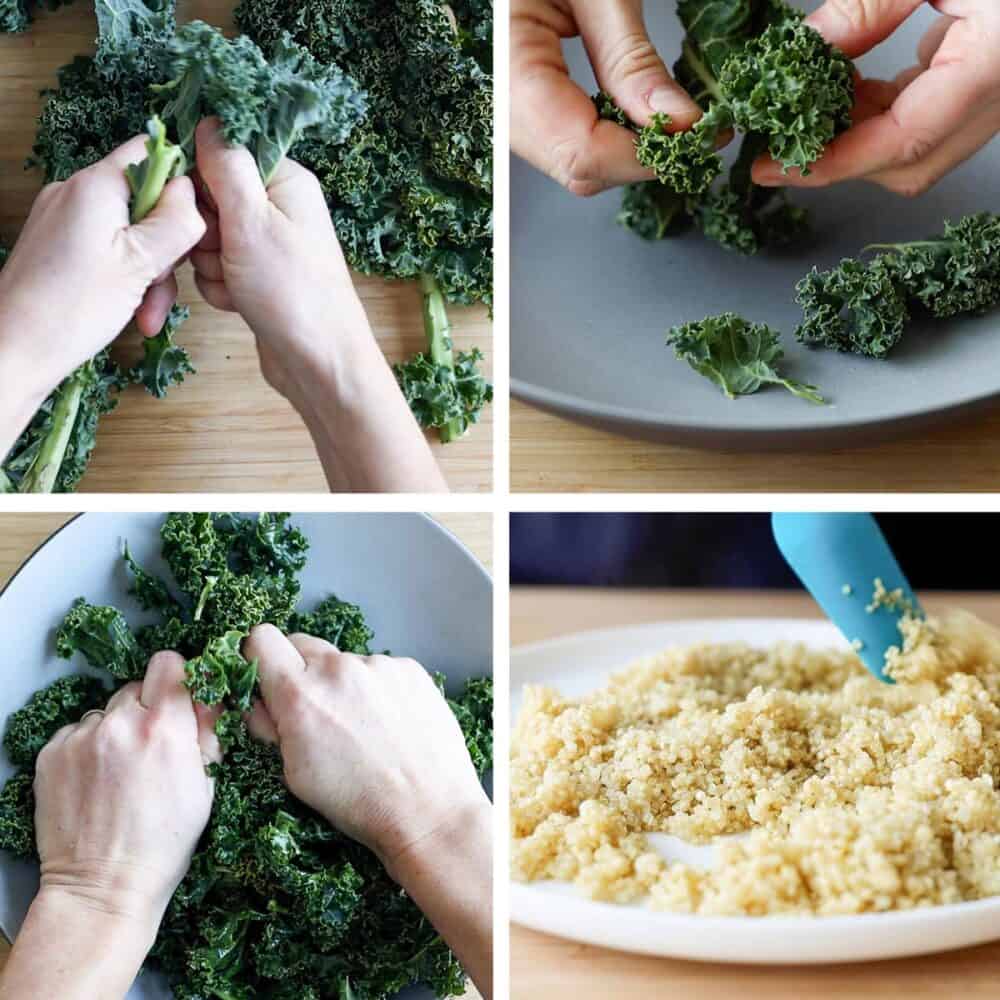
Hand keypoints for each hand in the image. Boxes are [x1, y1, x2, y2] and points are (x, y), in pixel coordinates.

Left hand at [0, 137, 203, 410]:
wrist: (14, 350)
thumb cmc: (74, 308)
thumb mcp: (143, 264)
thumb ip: (177, 221)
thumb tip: (193, 191)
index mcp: (96, 185)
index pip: (151, 151)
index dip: (182, 183)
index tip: (195, 226)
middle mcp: (75, 191)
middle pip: (144, 200)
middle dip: (166, 245)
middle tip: (166, 286)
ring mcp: (64, 218)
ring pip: (130, 231)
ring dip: (150, 272)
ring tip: (148, 314)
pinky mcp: (59, 245)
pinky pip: (108, 249)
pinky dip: (127, 278)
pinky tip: (133, 312)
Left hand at [33, 652, 220, 929]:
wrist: (102, 888)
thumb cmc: (163, 844)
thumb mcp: (205, 786)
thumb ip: (207, 733)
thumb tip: (209, 698)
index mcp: (164, 729)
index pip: (170, 664)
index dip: (177, 679)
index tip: (179, 699)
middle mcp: (119, 724)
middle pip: (137, 688)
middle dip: (147, 711)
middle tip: (152, 747)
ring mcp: (80, 739)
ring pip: (105, 712)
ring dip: (116, 730)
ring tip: (119, 772)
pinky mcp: (51, 754)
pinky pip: (77, 732)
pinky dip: (88, 749)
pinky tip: (96, 781)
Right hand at [190, 117, 381, 406]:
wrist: (317, 362)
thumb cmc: (292, 290)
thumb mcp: (252, 219)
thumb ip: (226, 165)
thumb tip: (210, 121)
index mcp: (286, 181)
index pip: (223, 155)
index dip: (202, 182)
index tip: (205, 208)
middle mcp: (280, 209)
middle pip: (210, 200)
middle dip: (204, 231)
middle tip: (226, 251)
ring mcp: (269, 246)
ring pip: (209, 240)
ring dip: (211, 265)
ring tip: (239, 283)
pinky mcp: (259, 279)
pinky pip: (219, 271)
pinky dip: (221, 288)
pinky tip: (241, 303)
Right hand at [244, 626, 487, 873]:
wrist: (429, 810)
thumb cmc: (360, 803)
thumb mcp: (295, 774)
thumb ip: (272, 726)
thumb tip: (258, 700)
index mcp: (301, 696)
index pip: (261, 640)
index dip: (258, 657)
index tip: (266, 676)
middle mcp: (339, 670)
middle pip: (302, 644)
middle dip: (300, 672)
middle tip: (316, 711)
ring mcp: (379, 665)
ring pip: (344, 661)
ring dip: (344, 684)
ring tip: (364, 728)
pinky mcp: (410, 668)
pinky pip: (380, 669)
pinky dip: (378, 689)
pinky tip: (391, 724)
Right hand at [511, 0, 701, 195]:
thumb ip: (631, 60)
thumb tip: (679, 122)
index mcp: (508, 69)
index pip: (583, 153)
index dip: (645, 155)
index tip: (698, 135)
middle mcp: (496, 105)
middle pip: (577, 167)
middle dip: (639, 155)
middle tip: (691, 127)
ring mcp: (501, 112)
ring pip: (570, 163)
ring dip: (624, 147)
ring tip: (665, 117)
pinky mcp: (512, 108)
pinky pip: (560, 142)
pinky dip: (602, 132)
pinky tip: (628, 108)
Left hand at [753, 0, 999, 195]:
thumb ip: (869, 7)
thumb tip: (806, 49)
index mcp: (998, 63)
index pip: (902, 142)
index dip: (831, 164)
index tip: (773, 167)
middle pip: (909, 162)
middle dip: (839, 157)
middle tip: (780, 139)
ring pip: (918, 147)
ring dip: (858, 134)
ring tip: (809, 103)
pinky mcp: (992, 78)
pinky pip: (930, 116)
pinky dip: (883, 110)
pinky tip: (847, 85)